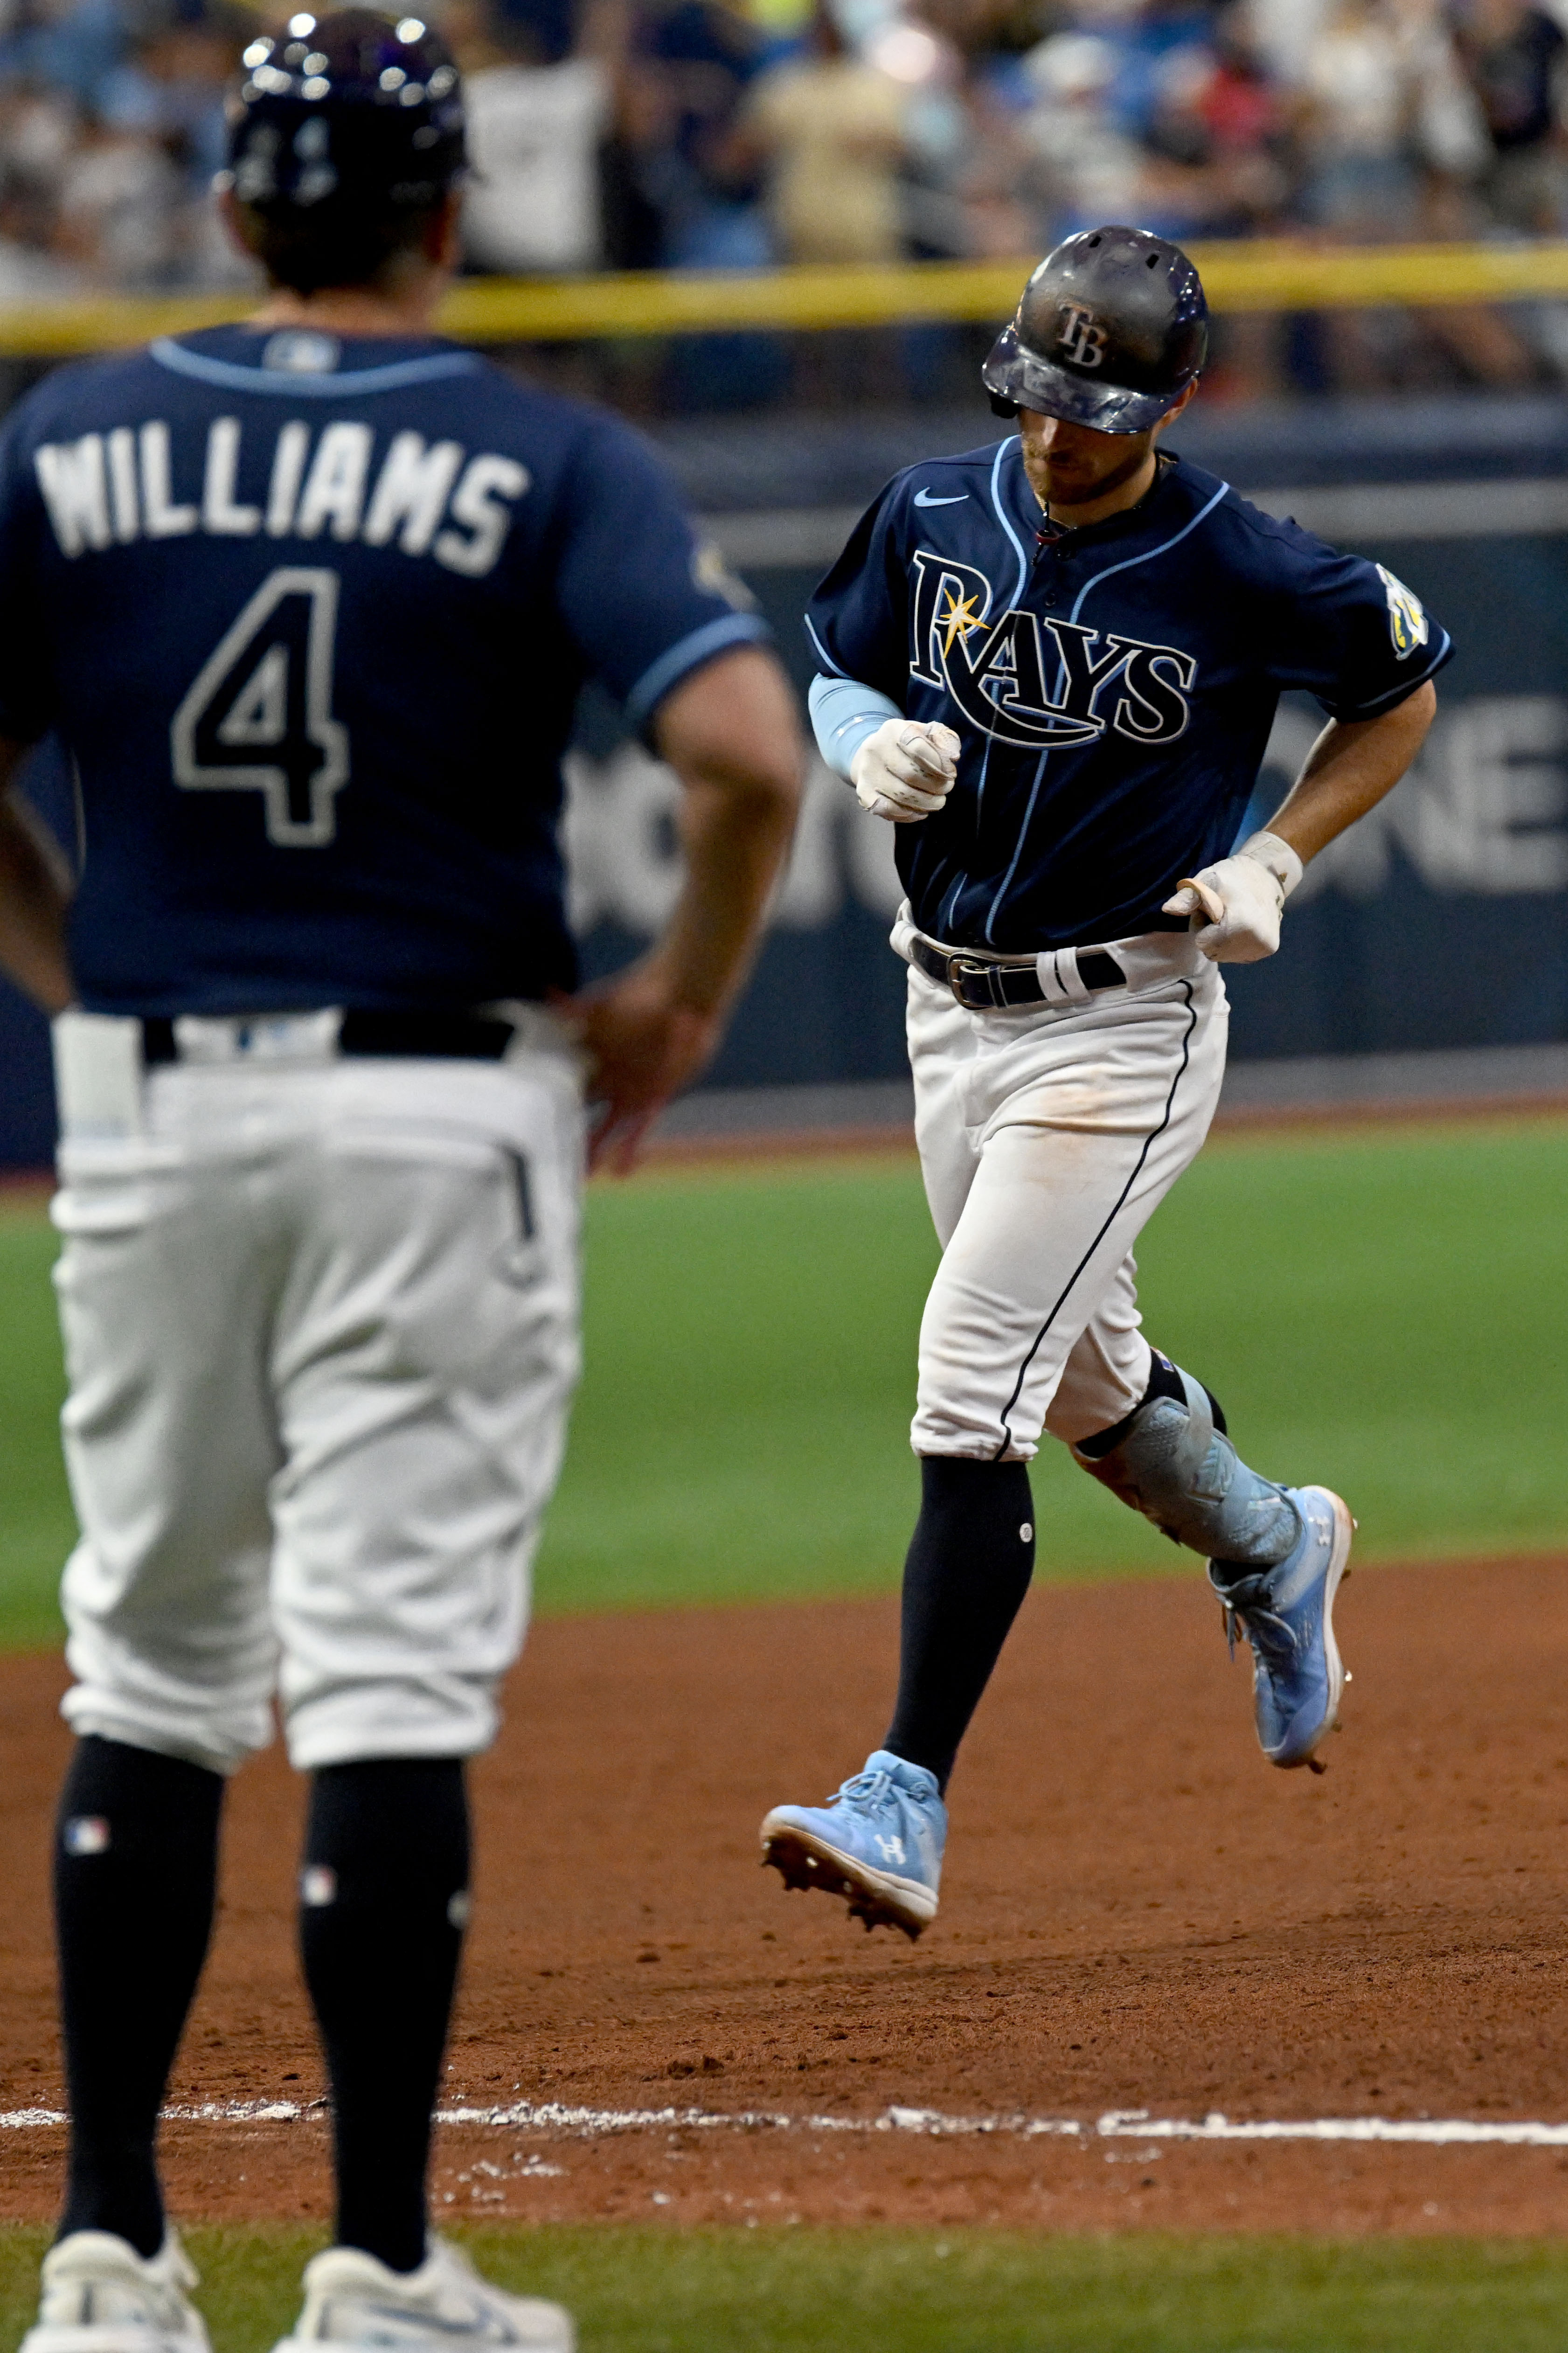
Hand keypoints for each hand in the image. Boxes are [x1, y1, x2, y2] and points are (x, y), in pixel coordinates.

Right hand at [556, 960, 720, 1175]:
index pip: (561, 1087)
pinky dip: (632, 1148)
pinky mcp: (653, 1097)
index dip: (545, 1106)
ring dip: (595, 1151)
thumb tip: (546, 994)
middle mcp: (605, 1079)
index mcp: (587, 1058)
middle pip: (579, 1113)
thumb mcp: (601, 1003)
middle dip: (564, 1136)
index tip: (524, 1127)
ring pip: (607, 1128)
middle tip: (544, 1162)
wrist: (681, 996)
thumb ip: (574, 1007)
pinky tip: (622, 1171)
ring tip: (582, 1177)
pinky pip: (641, 1128)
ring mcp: (629, 1091)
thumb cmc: (639, 993)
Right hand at [850, 720, 960, 822]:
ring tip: (938, 802)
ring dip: (926, 803)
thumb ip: (943, 738)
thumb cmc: (905, 746)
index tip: (950, 773)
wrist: (871, 756)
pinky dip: (908, 814)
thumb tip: (953, 755)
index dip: (939, 764)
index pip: (918, 747)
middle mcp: (875, 749)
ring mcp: (867, 772)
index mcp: (893, 730)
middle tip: (946, 789)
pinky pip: (888, 809)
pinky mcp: (863, 793)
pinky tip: (920, 811)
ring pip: (901, 795)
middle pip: (911, 774)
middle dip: (935, 786)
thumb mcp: (924, 733)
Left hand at [1163, 834, 1299, 963]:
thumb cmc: (1231, 877)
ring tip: (1233, 917)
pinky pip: (1237, 955)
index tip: (1212, 909)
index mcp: (1242, 924)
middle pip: (1213, 952)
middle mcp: (1257, 941)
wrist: (1265, 876)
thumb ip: (1186, 898)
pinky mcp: (1267, 949)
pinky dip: (1234, 942)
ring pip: (1224, 955)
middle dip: (1210, 934)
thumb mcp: (1206, 882)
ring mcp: (1263, 947)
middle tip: (1222, 912)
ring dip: (1222, 939)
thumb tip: (1167, 909)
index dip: (1201, 925)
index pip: (1203, 943)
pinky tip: (1242, 925)